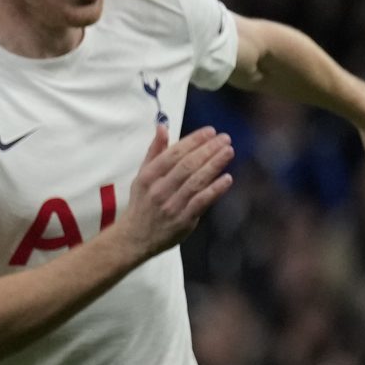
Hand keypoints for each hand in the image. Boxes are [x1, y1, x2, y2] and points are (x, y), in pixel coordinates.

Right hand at [118, 126, 235, 260]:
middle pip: (187, 165)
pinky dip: (215, 189)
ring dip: (214, 165)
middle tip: (225, 138)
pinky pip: (202, 202)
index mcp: (149, 176)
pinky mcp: (184, 220)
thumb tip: (162, 127)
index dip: (193, 141)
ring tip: (228, 152)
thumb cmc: (142, 202)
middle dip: (208, 150)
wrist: (135, 237)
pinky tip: (228, 178)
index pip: (174, 153)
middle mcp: (159, 189)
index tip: (210, 131)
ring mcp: (172, 205)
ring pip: (196, 181)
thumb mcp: (142, 175)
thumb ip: (155, 151)